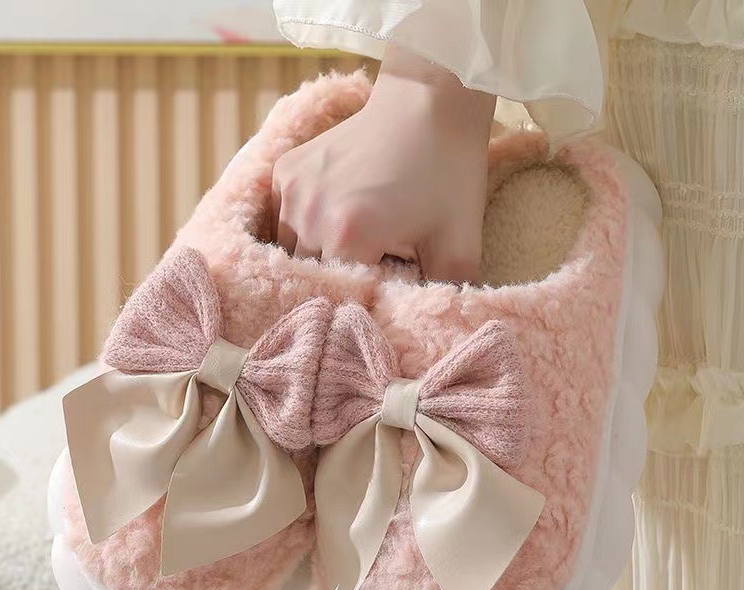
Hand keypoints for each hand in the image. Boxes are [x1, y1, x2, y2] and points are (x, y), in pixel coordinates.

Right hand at [270, 44, 496, 282]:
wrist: (429, 105)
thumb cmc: (448, 177)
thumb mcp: (459, 246)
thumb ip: (443, 297)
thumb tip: (425, 329)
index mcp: (348, 238)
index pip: (343, 296)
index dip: (366, 296)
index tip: (387, 284)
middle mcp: (310, 215)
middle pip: (316, 276)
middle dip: (343, 275)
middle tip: (376, 258)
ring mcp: (293, 190)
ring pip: (294, 251)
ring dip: (319, 254)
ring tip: (354, 237)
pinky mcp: (286, 171)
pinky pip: (284, 219)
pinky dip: (304, 225)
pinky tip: (334, 214)